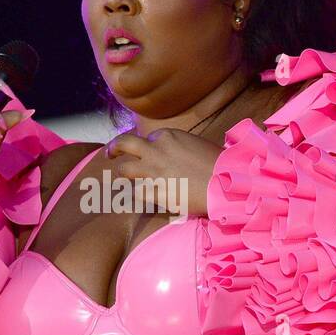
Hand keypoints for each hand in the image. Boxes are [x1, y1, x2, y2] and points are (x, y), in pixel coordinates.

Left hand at [103, 128, 224, 218]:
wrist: (226, 184)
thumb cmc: (219, 166)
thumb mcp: (197, 145)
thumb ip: (180, 147)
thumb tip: (177, 155)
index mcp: (168, 136)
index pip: (146, 138)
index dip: (144, 147)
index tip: (143, 153)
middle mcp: (156, 150)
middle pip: (124, 144)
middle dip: (114, 148)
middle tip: (109, 154)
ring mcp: (153, 171)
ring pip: (123, 169)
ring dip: (123, 175)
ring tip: (124, 181)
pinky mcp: (154, 191)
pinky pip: (135, 193)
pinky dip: (137, 196)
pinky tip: (142, 198)